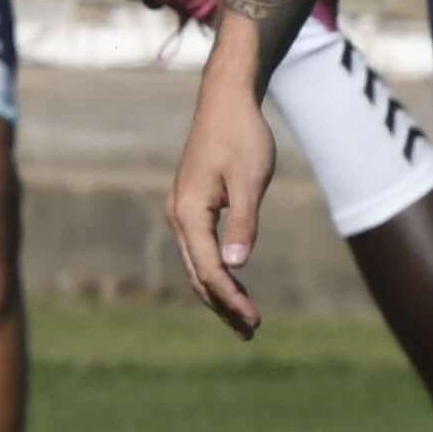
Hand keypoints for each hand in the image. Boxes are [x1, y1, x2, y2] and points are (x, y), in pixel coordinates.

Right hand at [165, 53, 281, 335]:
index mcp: (189, 212)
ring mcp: (181, 212)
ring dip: (219, 293)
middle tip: (252, 331)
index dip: (231, 298)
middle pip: (198, 275)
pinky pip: (199, 250)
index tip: (254, 320)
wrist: (226, 100)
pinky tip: (235, 284)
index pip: (209, 269)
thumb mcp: (251, 180)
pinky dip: (216, 272)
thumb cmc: (242, 136)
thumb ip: (244, 223)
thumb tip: (237, 266)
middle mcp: (178, 216)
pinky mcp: (191, 207)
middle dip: (224, 305)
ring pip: (197, 265)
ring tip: (244, 320)